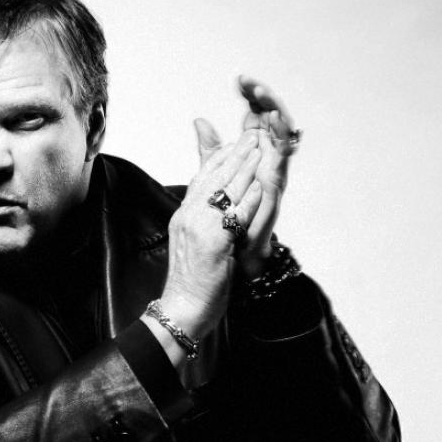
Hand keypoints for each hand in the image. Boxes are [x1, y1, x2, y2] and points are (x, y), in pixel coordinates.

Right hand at [154, 127, 264, 341]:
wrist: (182, 306)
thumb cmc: (192, 280)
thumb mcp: (194, 241)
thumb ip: (203, 218)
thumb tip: (211, 204)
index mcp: (183, 214)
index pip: (201, 177)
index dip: (219, 157)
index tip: (235, 142)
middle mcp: (188, 216)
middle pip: (213, 177)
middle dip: (234, 154)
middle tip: (251, 135)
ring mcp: (199, 227)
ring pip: (224, 190)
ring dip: (244, 168)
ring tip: (259, 150)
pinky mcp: (213, 242)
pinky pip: (234, 215)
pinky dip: (248, 199)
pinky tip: (259, 186)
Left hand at [195, 75, 299, 276]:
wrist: (230, 256)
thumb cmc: (225, 222)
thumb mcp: (213, 177)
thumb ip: (210, 149)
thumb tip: (200, 121)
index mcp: (252, 156)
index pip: (254, 119)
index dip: (250, 98)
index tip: (240, 80)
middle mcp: (266, 161)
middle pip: (270, 121)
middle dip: (262, 98)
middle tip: (249, 81)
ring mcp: (273, 170)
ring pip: (280, 132)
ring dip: (273, 110)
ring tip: (261, 92)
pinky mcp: (277, 182)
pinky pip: (284, 152)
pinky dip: (282, 133)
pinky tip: (274, 117)